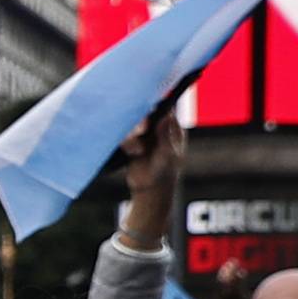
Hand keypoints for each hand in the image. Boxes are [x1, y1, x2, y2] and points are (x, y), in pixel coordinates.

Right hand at [117, 107, 184, 250]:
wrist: (150, 193)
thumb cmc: (165, 175)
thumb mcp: (168, 155)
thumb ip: (165, 135)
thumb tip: (165, 115)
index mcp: (173, 128)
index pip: (165, 109)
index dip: (156, 105)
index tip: (148, 105)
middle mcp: (158, 129)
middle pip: (145, 114)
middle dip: (140, 121)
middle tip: (141, 129)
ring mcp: (144, 137)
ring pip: (132, 125)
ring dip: (132, 136)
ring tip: (137, 151)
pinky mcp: (131, 144)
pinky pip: (124, 136)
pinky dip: (126, 143)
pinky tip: (132, 153)